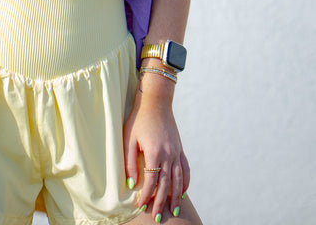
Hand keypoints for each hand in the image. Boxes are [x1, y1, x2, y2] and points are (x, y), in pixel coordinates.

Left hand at [123, 97, 189, 220]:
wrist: (156, 101)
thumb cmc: (138, 119)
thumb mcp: (129, 139)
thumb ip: (130, 162)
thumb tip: (131, 184)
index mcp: (154, 152)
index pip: (151, 181)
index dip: (146, 196)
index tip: (141, 207)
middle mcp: (168, 154)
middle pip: (166, 184)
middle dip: (161, 202)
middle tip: (158, 217)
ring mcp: (176, 151)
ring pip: (178, 180)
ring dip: (175, 197)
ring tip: (173, 211)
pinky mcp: (180, 148)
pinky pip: (185, 169)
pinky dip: (185, 183)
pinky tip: (183, 193)